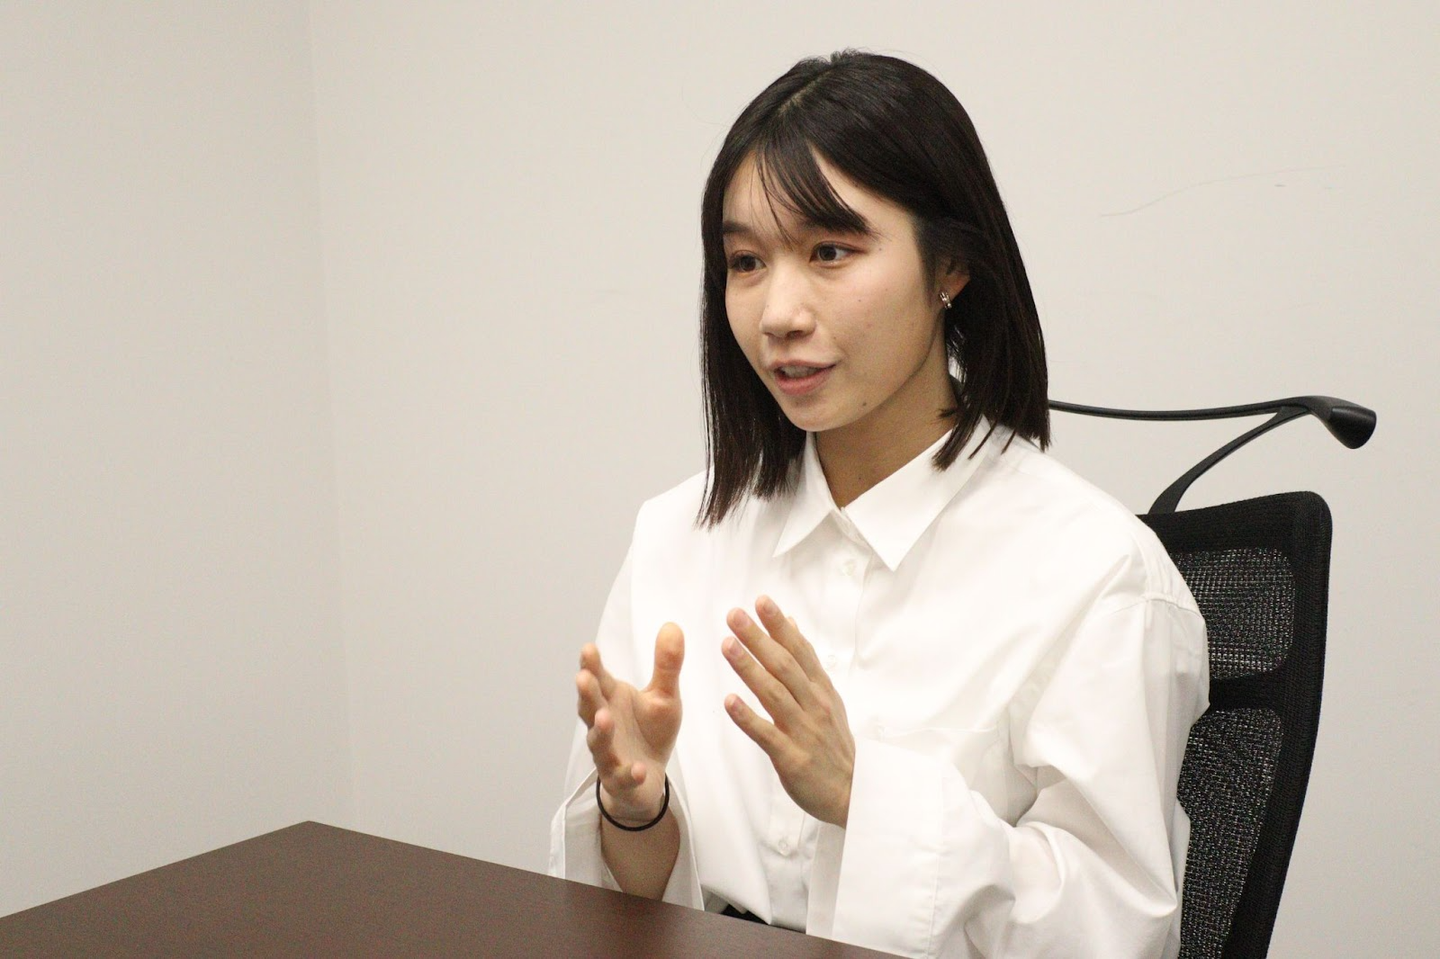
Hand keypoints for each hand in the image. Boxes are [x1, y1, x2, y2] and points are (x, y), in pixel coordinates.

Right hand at [576, 623, 683, 823]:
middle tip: (583, 677)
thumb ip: (667, 665)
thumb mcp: (664, 696)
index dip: (591, 665)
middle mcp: (603, 724)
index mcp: (611, 699)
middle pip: (590, 708)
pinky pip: (622, 777)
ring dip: (601, 731)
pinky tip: (637, 768)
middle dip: (586, 694)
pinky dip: (628, 773)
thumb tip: (672, 624)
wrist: (646, 779)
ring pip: (599, 743)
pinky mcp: (620, 780)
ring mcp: (609, 754)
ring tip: (605, 717)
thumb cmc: (650, 731)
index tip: (588, 648)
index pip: (598, 680)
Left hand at [722, 596, 854, 825]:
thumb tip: (790, 623)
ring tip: (727, 646)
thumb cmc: (833, 742)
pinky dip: (748, 718)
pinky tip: (729, 702)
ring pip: (774, 694)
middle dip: (759, 639)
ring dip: (749, 669)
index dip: (779, 625)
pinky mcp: (791, 758)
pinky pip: (767, 735)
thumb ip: (806, 661)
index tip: (761, 601)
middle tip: (735, 615)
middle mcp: (814, 705)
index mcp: (821, 689)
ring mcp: (803, 731)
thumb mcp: (827, 697)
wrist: (853, 793)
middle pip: (784, 666)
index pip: (799, 650)